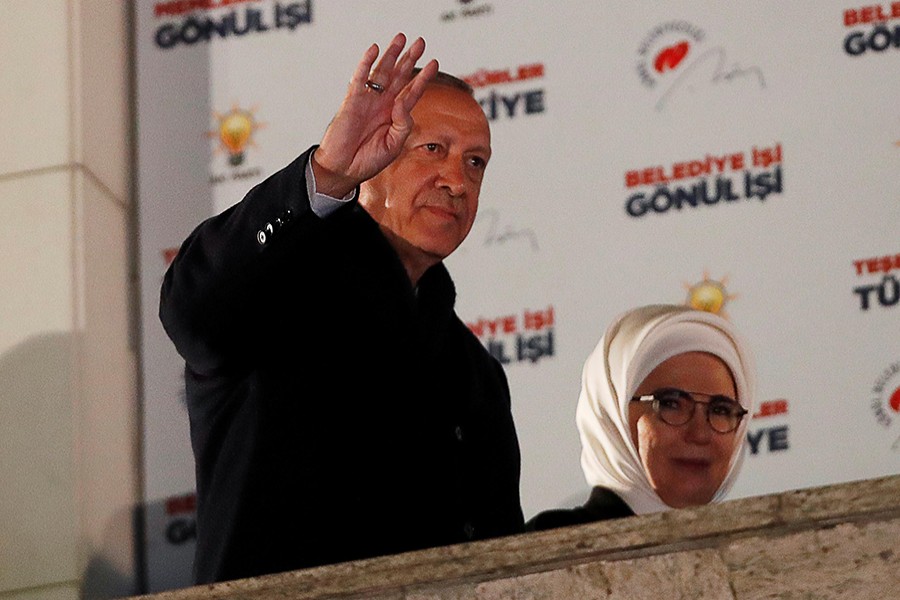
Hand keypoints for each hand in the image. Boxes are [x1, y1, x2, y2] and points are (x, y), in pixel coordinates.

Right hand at [312, 33, 437, 197]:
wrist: (343, 170)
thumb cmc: (368, 160)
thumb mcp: (394, 145)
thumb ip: (403, 124)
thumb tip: (403, 102)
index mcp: (394, 116)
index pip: (411, 92)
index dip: (423, 78)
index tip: (435, 62)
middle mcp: (382, 104)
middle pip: (398, 76)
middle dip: (409, 58)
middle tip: (420, 42)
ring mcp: (367, 101)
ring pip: (381, 72)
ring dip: (391, 55)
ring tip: (401, 38)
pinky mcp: (352, 101)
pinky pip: (360, 79)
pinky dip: (366, 64)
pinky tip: (374, 50)